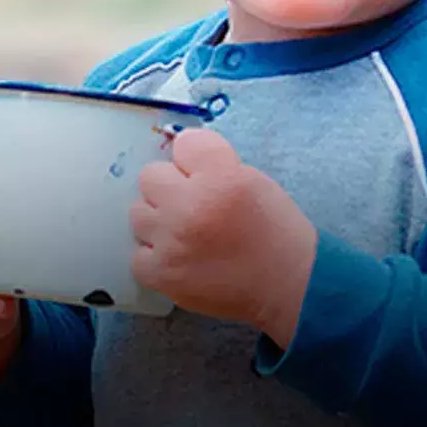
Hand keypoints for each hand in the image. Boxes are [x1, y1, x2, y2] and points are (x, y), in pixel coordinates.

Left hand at [130, 128, 317, 344]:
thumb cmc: (275, 231)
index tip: (202, 172)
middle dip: (170, 187)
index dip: (192, 158)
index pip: (184, 143)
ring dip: (159, 220)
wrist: (287, 284)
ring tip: (185, 234)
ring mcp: (171, 242)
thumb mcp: (253, 180)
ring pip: (139, 213)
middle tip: (192, 205)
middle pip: (150, 176)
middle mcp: (190, 206)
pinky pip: (138, 254)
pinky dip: (156, 257)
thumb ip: (214, 166)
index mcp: (221, 177)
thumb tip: (179, 163)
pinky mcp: (161, 274)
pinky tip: (179, 259)